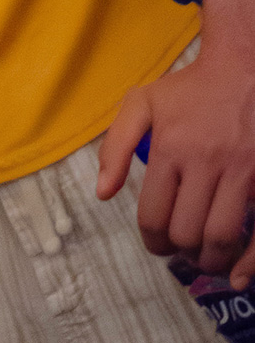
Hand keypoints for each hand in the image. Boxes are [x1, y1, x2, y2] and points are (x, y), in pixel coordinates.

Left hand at [97, 41, 254, 283]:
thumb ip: (116, 146)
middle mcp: (205, 161)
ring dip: (210, 260)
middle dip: (180, 252)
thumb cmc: (190, 89)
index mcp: (170, 147)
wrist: (243, 67)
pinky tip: (239, 275)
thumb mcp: (142, 104)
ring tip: (205, 258)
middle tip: (181, 251)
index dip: (152, 240)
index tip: (157, 244)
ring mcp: (241, 171)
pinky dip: (250, 262)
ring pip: (221, 238)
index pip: (154, 214)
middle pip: (186, 232)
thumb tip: (102, 194)